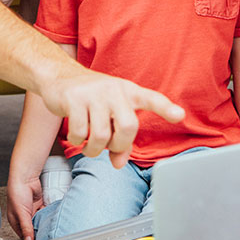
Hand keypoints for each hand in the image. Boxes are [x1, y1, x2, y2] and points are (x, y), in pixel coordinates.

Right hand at [6, 175, 43, 239]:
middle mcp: (22, 216)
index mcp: (15, 220)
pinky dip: (47, 216)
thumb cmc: (17, 193)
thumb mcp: (22, 213)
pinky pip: (43, 213)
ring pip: (38, 221)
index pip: (23, 234)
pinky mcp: (38, 205)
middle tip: (46, 237)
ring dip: (43, 223)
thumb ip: (26, 227)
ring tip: (49, 229)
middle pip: (32, 228)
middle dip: (38, 231)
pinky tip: (51, 219)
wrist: (25, 178)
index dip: (30, 239)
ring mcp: (31, 211)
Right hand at [41, 71, 183, 166]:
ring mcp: (93, 93)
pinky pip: (79, 132)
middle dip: (118, 145)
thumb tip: (119, 163)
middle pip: (127, 126)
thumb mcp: (109, 114)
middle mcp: (114, 90)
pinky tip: (76, 134)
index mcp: (128, 91)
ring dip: (94, 149)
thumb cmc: (91, 98)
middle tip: (108, 146)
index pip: (151, 99)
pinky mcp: (73, 98)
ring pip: (101, 134)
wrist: (60, 76)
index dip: (165, 108)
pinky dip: (77, 141)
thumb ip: (119, 139)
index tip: (179, 115)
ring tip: (89, 144)